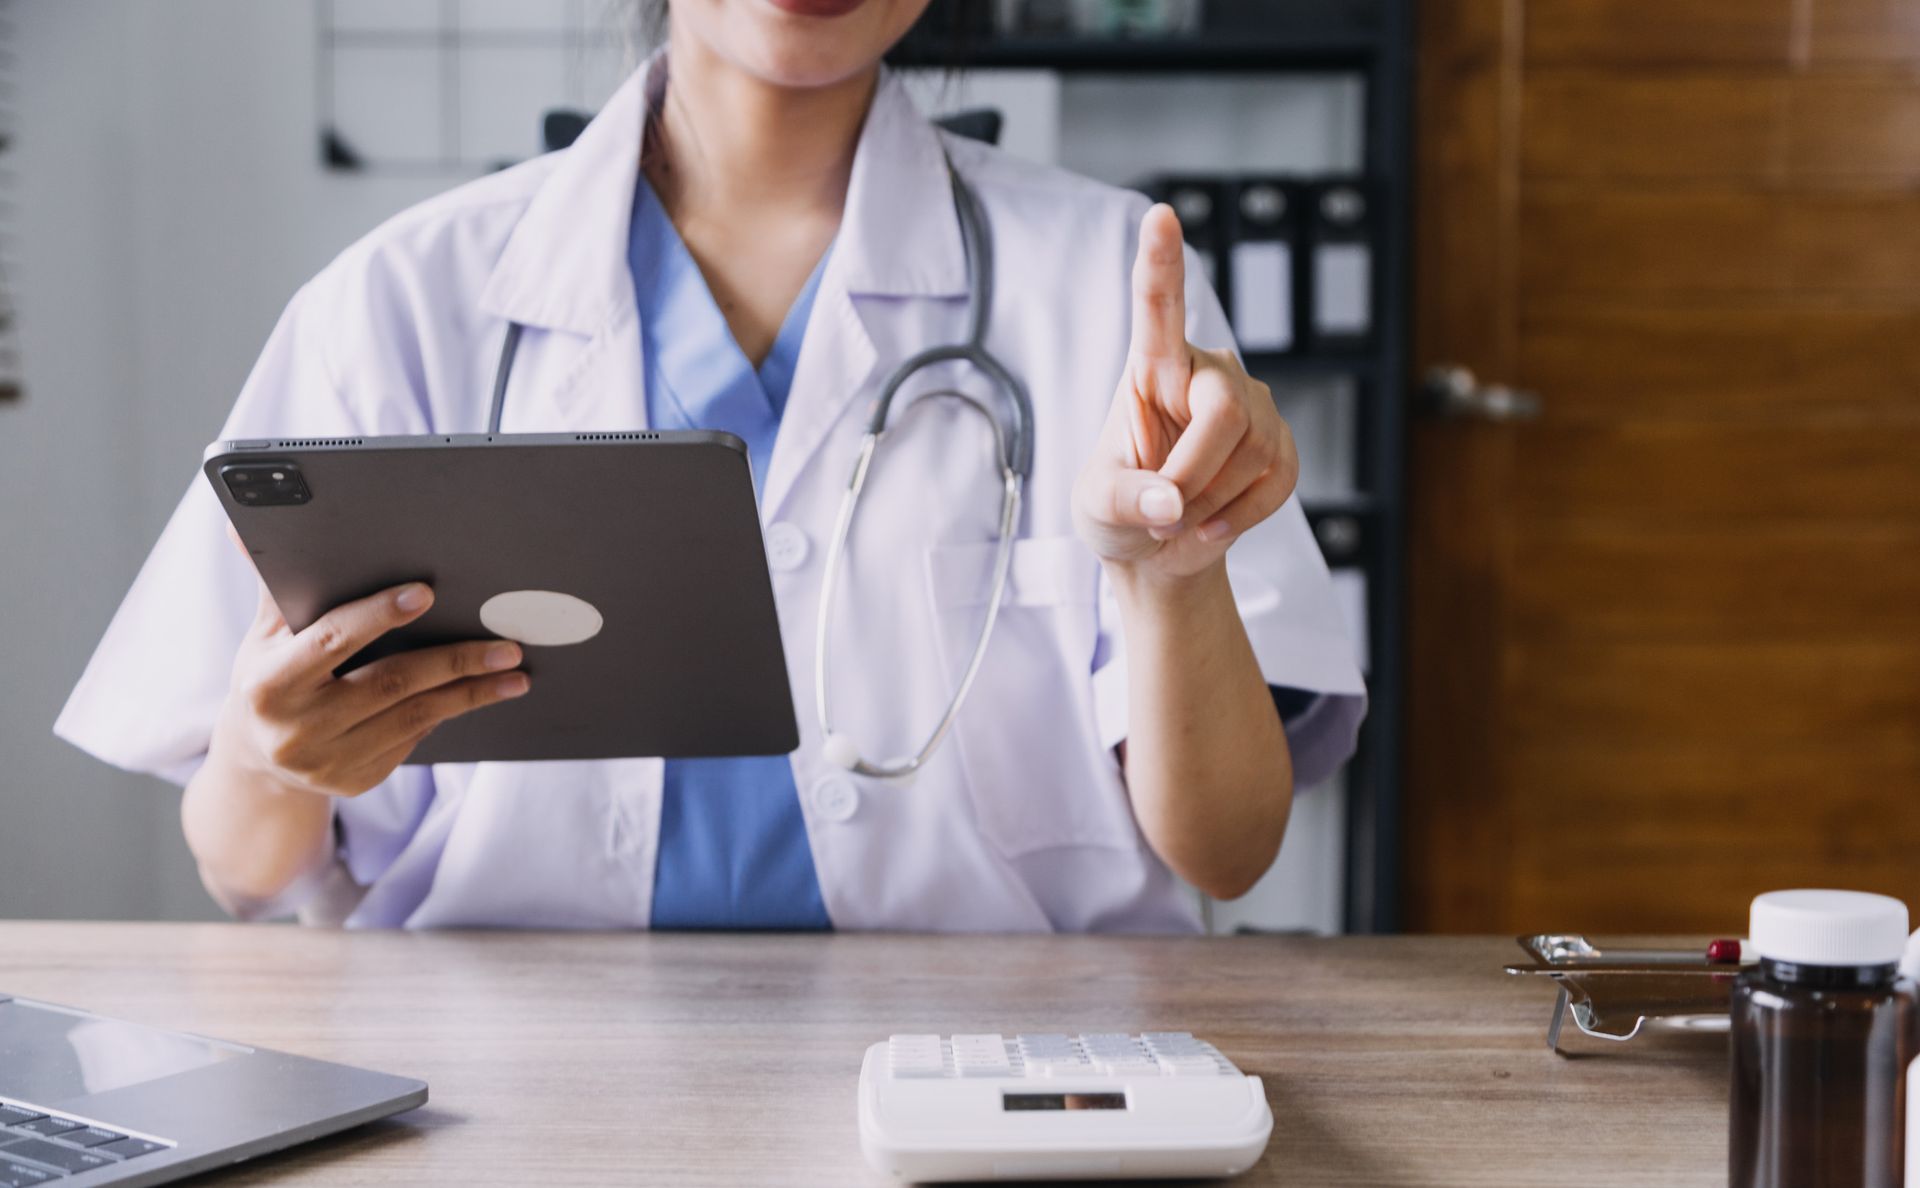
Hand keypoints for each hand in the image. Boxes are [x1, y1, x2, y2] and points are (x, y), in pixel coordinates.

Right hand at [210, 568, 529, 798]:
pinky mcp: (355, 781)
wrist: (256, 759)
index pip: (333, 639)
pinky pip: (412, 739)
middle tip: (507, 645)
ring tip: (515, 673)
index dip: (378, 615)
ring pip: (415, 717)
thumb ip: (275, 587)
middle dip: (456, 662)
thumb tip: (245, 526)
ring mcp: (327, 761)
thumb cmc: (268, 676)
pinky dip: (445, 712)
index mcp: (269, 684)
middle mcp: (297, 728)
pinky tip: (477, 693)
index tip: (426, 592)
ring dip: (471, 693)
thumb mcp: (264, 636)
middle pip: (391, 683)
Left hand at [1073, 204, 1298, 581]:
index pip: (1159, 307)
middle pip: (1224, 411)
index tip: (1160, 215)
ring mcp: (1252, 405)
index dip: (1161, 262)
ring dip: (1210, 502)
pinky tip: (1211, 523)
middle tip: (1164, 515)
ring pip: (1251, 452)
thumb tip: (1170, 499)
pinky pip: (1276, 481)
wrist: (1159, 551)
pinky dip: (1239, 516)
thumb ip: (1124, 499)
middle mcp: (1208, 373)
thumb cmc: (1120, 510)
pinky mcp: (1281, 444)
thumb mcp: (1097, 507)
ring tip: (1179, 516)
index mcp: (1152, 367)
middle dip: (1195, 472)